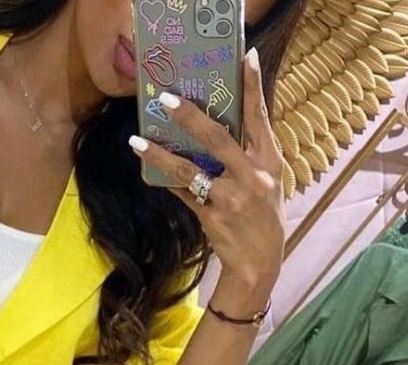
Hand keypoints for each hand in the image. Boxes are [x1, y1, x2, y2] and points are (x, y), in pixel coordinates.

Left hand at [130, 49, 285, 300]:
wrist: (259, 264)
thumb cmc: (263, 218)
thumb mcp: (268, 182)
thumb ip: (250, 155)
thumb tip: (220, 125)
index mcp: (270, 162)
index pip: (261, 118)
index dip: (253, 87)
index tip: (243, 58)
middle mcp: (252, 177)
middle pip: (219, 138)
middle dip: (191, 117)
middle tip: (168, 99)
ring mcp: (230, 199)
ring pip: (190, 170)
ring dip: (161, 154)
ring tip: (137, 140)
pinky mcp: (211, 217)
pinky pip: (183, 194)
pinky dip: (166, 180)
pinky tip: (148, 168)